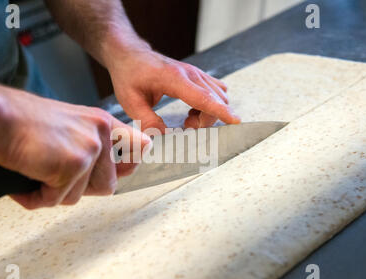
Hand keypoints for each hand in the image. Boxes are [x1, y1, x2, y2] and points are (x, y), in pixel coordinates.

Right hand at [0, 87, 150, 208]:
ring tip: (34, 175)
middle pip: (107, 186)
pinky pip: (56, 199)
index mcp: (102, 124)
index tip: (122, 171)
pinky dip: (36, 198)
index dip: (131, 165)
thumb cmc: (24, 122)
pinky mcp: (72, 166)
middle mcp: (101, 135)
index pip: (138, 148)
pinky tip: (25, 182)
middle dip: (79, 189)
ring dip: (53, 193)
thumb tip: (109, 175)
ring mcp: (89, 150)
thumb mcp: (70, 126)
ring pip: (79, 196)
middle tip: (54, 177)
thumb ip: (91, 146)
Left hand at [106, 47, 240, 131]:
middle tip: (185, 127)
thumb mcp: (130, 101)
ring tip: (187, 120)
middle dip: (206, 120)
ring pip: (218, 96)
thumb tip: (163, 137)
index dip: (220, 111)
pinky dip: (209, 105)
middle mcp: (189, 73)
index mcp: (174, 79)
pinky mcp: (196, 75)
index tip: (235, 121)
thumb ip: (147, 120)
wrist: (130, 54)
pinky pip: (214, 91)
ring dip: (208, 114)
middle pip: (214, 100)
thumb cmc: (129, 75)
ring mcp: (195, 72)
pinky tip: (192, 111)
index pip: (203, 97)